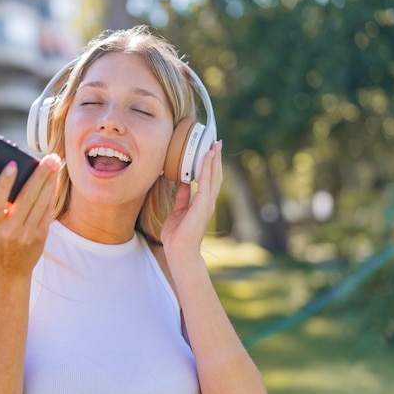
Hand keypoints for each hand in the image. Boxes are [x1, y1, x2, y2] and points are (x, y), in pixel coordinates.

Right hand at [0, 153, 61, 276]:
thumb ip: (0, 207)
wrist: (8, 272)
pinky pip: (47, 212)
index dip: (4, 183)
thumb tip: (17, 176)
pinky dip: (51, 194)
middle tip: (49, 158)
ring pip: (41, 203)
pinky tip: (54, 182)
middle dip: (39, 176)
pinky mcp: (40, 238)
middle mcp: (10, 232)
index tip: (12, 164)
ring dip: (49, 181)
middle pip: (27, 198)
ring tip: (54, 164)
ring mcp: (27, 236)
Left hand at [161, 140, 222, 255]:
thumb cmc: (177, 235)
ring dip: (213, 159)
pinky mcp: (203, 205)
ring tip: (214, 144)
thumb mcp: (179, 210)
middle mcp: (208, 201)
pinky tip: (206, 156)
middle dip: (215, 157)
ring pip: (213, 175)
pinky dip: (206, 167)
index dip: (210, 164)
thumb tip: (183, 183)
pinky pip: (205, 181)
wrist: (180, 252)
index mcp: (202, 203)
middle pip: (214, 174)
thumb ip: (183, 196)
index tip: (210, 149)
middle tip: (216, 141)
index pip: (209, 179)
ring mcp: (207, 203)